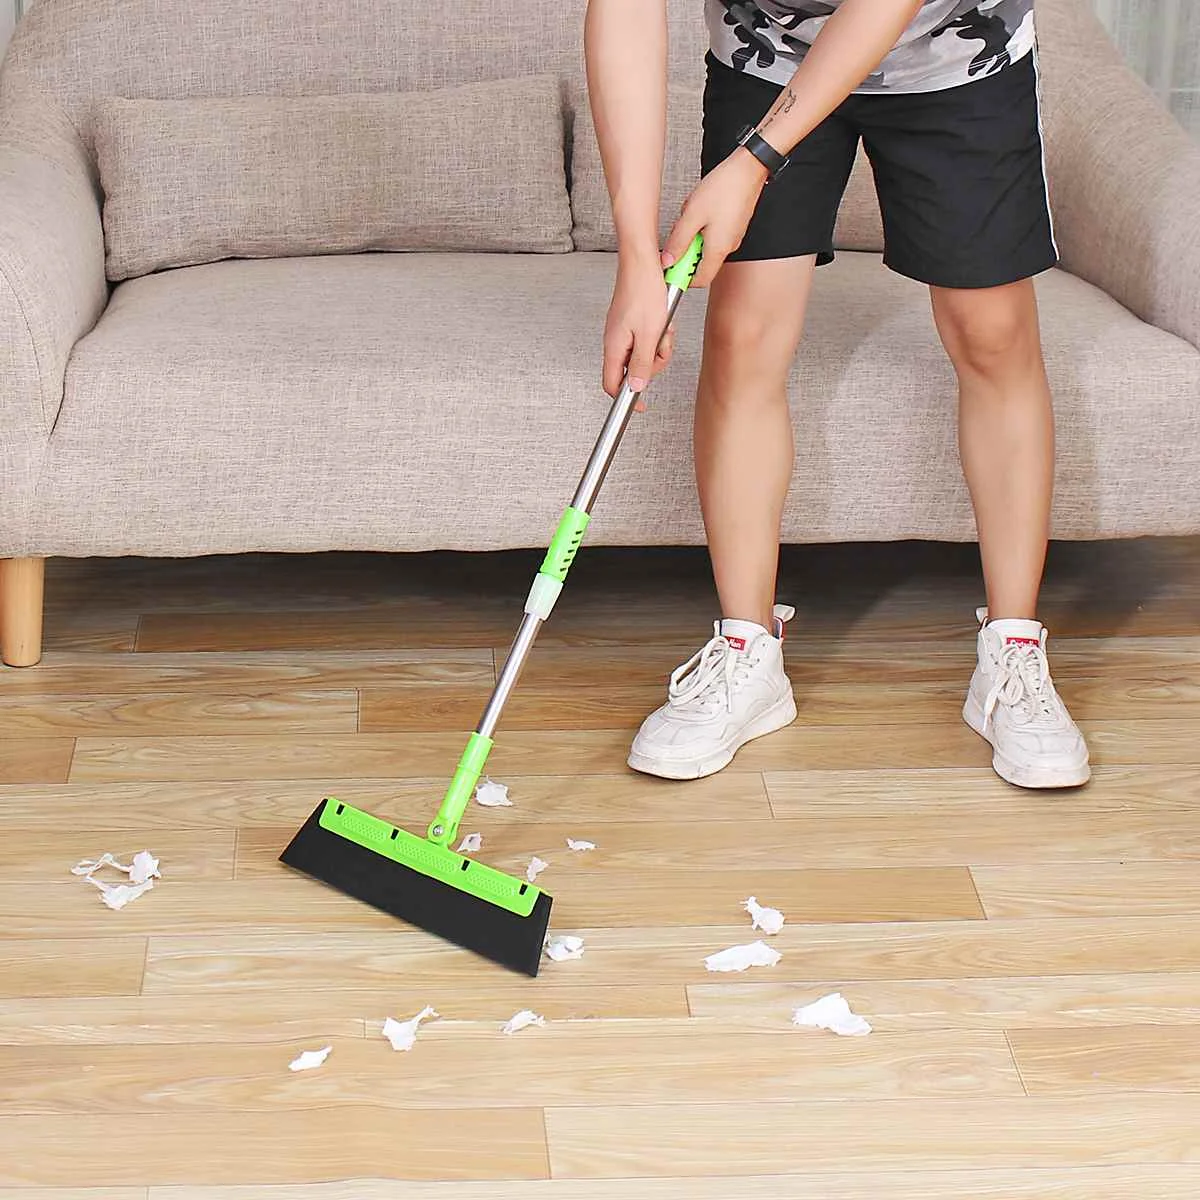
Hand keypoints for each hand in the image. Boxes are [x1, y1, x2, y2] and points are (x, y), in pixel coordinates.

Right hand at [602, 256, 676, 409]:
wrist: (643, 263)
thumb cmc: (644, 293)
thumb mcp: (649, 335)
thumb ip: (642, 365)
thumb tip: (636, 388)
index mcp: (614, 347)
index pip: (612, 384)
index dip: (626, 398)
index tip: (640, 406)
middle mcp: (614, 341)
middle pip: (632, 370)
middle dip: (652, 363)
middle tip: (662, 347)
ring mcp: (622, 331)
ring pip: (641, 354)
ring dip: (657, 346)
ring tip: (664, 330)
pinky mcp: (630, 322)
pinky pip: (644, 339)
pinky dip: (656, 335)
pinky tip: (662, 322)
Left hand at [662, 147, 768, 288]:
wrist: (747, 168)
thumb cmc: (724, 188)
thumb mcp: (692, 215)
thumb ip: (678, 242)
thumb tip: (668, 261)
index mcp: (718, 250)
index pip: (699, 280)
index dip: (682, 278)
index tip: (670, 267)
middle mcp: (728, 247)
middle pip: (702, 265)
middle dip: (686, 253)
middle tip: (679, 234)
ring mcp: (732, 237)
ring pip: (706, 249)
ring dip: (694, 237)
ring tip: (691, 217)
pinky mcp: (733, 227)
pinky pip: (713, 236)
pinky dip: (702, 229)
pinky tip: (700, 212)